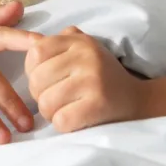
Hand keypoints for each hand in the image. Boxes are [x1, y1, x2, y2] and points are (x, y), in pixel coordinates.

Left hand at [25, 26, 145, 131]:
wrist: (138, 100)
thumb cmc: (101, 76)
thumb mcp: (83, 49)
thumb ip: (59, 42)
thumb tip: (27, 41)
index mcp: (79, 41)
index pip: (35, 52)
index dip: (33, 71)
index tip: (47, 80)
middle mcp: (86, 56)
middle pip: (36, 80)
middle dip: (40, 96)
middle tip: (56, 100)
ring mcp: (93, 79)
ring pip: (46, 103)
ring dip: (51, 113)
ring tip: (65, 109)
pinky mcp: (99, 104)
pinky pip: (61, 120)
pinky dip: (63, 125)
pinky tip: (75, 120)